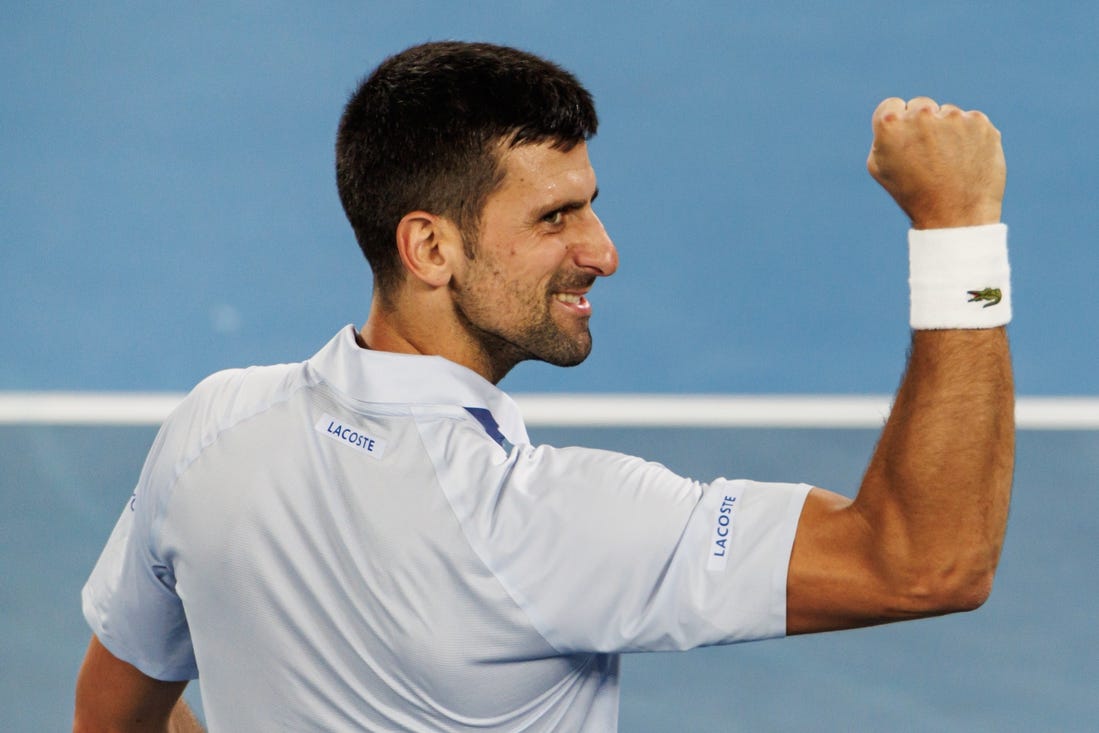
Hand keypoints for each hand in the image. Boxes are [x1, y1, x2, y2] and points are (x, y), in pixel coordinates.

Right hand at [867, 97, 1004, 228]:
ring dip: (948, 131)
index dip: (897, 125)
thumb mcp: (881, 168)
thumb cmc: (912, 194)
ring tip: (948, 163)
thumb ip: (884, 136)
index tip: (905, 142)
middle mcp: (922, 114)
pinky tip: (966, 160)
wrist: (955, 215)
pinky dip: (969, 137)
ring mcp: (953, 117)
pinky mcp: (979, 122)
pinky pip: (970, 122)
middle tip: (928, 155)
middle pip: (920, 105)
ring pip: (947, 114)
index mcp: (890, 124)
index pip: (891, 106)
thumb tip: (897, 118)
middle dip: (923, 124)